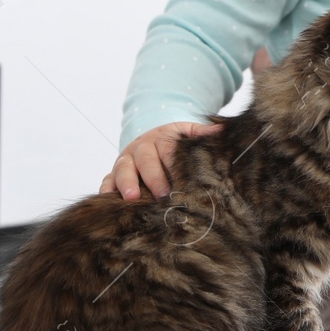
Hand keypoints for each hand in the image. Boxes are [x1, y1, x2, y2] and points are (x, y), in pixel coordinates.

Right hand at [99, 121, 221, 199]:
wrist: (150, 139)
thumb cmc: (172, 142)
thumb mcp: (186, 133)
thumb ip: (201, 133)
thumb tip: (223, 129)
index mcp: (161, 139)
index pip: (168, 152)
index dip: (174, 166)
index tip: (183, 180)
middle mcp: (141, 148)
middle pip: (145, 161)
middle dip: (153, 178)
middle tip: (162, 194)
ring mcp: (125, 160)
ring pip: (122, 170)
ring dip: (126, 184)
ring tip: (132, 198)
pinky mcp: (113, 172)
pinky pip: (106, 180)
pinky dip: (106, 189)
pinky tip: (108, 200)